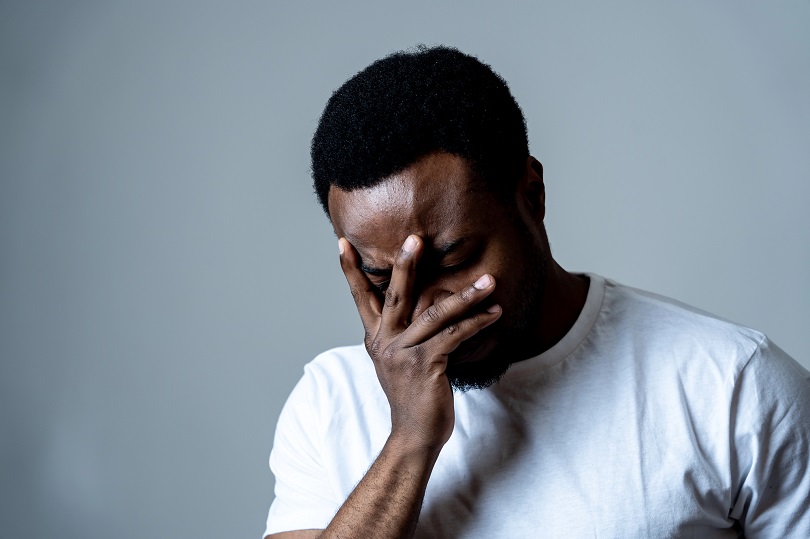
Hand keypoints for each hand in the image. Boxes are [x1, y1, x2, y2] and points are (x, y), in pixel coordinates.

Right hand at [338, 234, 501, 452]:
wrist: (414, 433)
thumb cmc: (412, 394)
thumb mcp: (397, 359)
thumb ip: (402, 332)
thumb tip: (419, 304)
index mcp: (375, 338)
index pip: (360, 297)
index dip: (351, 270)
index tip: (342, 242)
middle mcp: (385, 342)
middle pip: (394, 295)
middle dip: (405, 264)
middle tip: (416, 238)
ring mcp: (404, 353)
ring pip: (435, 313)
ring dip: (466, 295)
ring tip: (489, 280)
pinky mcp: (426, 365)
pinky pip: (454, 335)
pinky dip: (477, 322)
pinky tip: (494, 313)